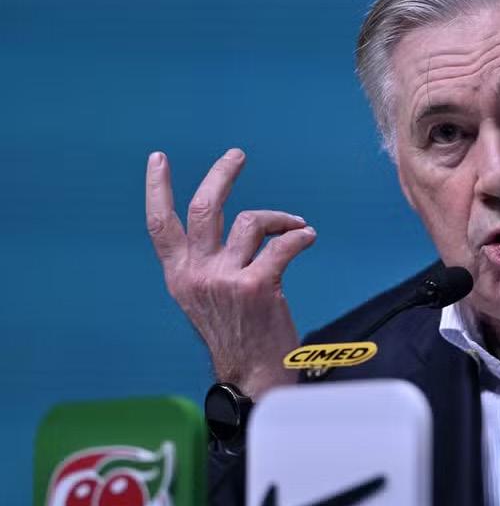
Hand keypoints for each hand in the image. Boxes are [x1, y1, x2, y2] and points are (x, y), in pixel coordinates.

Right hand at [145, 148, 315, 397]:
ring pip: (251, 222)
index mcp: (180, 277)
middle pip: (204, 209)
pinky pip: (283, 245)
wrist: (254, 378)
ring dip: (279, 218)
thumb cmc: (239, 336)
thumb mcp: (207, 299)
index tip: (158, 159)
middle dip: (221, 175)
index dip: (157, 189)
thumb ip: (209, 266)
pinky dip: (299, 237)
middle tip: (237, 155)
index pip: (160, 226)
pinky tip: (308, 237)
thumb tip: (233, 230)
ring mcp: (225, 280)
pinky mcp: (257, 286)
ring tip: (296, 225)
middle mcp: (197, 275)